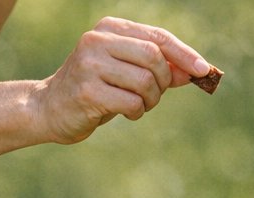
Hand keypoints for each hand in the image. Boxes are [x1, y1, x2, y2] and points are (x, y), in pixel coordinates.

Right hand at [34, 17, 210, 144]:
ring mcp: (90, 65)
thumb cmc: (95, 89)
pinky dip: (137, 112)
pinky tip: (126, 113)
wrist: (50, 108)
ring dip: (151, 100)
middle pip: (154, 57)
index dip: (184, 54)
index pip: (157, 36)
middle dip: (164, 82)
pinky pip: (132, 103)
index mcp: (109, 28)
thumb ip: (158, 69)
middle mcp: (97, 40)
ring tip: (138, 105)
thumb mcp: (127, 73)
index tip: (204, 70)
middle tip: (155, 95)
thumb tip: (194, 72)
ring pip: (145, 82)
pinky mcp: (87, 92)